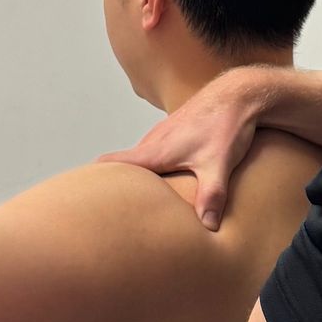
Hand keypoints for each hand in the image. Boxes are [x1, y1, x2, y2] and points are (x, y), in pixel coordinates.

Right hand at [98, 70, 260, 229]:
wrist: (240, 95)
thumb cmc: (226, 125)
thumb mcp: (219, 164)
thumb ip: (211, 196)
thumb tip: (209, 227)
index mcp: (155, 151)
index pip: (112, 162)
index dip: (94, 179)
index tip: (81, 195)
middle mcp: (154, 141)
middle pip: (123, 165)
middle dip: (114, 185)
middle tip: (106, 210)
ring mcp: (165, 135)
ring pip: (142, 159)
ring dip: (138, 177)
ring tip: (134, 202)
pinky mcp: (177, 133)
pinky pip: (157, 153)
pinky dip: (155, 168)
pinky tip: (165, 182)